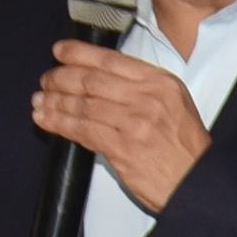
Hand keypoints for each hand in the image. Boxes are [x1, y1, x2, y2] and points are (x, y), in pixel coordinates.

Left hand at [31, 42, 210, 210]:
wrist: (197, 185)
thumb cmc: (186, 150)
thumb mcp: (175, 105)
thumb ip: (143, 89)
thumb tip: (102, 81)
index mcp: (161, 83)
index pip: (111, 60)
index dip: (79, 54)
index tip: (60, 52)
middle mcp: (147, 98)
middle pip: (91, 80)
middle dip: (61, 78)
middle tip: (47, 80)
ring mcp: (133, 123)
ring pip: (82, 105)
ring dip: (55, 101)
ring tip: (40, 100)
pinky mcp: (121, 148)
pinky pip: (81, 130)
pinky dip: (59, 123)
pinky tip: (45, 119)